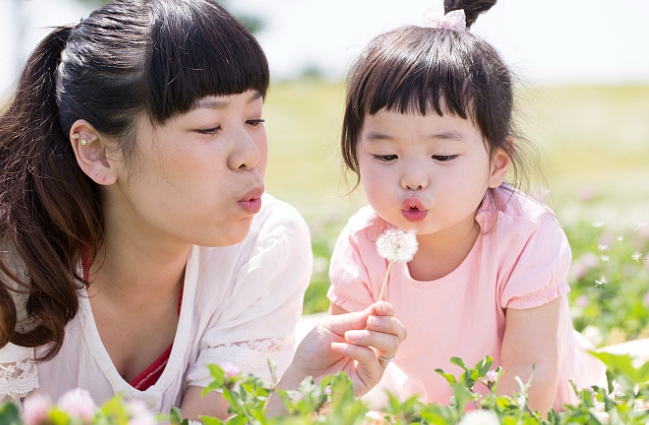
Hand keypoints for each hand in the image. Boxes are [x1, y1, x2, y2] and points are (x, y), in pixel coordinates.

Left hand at [282, 301, 405, 396]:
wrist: (301, 372)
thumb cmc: (315, 348)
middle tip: (369, 321)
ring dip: (370, 336)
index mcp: (369, 331)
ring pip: (390, 346)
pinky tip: (337, 347)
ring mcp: (374, 364)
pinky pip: (372, 361)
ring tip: (348, 336)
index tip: (378, 307)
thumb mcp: (331, 326)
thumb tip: (376, 310)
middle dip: (387, 323)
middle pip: (399, 333)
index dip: (387, 312)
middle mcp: (376, 348)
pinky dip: (355, 350)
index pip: (390, 320)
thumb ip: (354, 319)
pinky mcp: (369, 380)